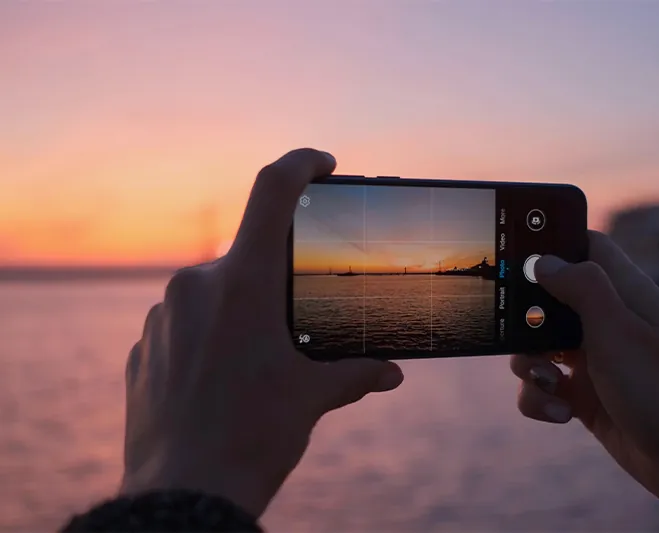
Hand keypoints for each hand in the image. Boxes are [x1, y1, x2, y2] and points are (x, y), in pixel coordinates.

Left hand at [121, 149, 403, 517]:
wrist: (183, 493)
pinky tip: (225, 382)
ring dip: (241, 313)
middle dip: (276, 280)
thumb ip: (355, 373)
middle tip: (296, 320)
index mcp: (244, 283)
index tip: (323, 164)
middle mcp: (196, 285)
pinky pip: (184, 325)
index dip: (302, 164)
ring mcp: (163, 315)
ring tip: (259, 364)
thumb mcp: (313, 398)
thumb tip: (391, 372)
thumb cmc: (253, 439)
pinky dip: (210, 340)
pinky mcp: (144, 346)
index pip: (272, 190)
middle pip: (248, 255)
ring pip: (214, 293)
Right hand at [510, 231, 658, 529]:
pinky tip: (562, 414)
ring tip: (550, 383)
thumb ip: (582, 287)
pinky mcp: (583, 394)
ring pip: (536, 346)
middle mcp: (606, 321)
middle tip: (520, 332)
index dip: (554, 242)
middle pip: (548, 298)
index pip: (586, 246)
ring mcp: (593, 358)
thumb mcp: (617, 330)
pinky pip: (542, 386)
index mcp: (623, 293)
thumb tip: (544, 260)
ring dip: (529, 366)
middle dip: (525, 318)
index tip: (518, 253)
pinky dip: (541, 398)